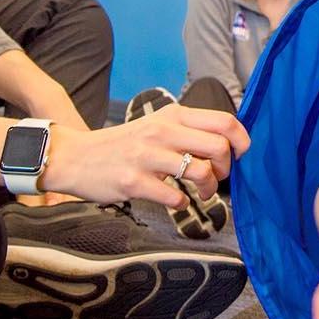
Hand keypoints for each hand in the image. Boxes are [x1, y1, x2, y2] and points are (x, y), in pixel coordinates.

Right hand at [41, 102, 248, 206]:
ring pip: (201, 172)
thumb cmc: (123, 144)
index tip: (239, 156)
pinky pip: (175, 197)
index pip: (224, 120)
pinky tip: (175, 200)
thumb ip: (187, 130)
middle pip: (220, 146)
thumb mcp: (156, 125)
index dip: (242, 141)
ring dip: (209, 189)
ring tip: (201, 194)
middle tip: (216, 178)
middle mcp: (162, 131)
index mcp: (173, 115)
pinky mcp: (133, 181)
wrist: (76, 156)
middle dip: (226, 169)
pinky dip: (183, 203)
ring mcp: (147, 156)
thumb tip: (226, 144)